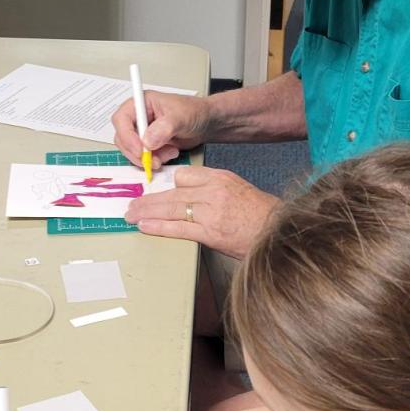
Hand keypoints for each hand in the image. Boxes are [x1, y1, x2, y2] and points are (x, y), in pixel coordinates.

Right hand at [111, 89, 210, 170]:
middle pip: (123, 138)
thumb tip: (147, 141)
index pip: (121, 119)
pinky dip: (155, 160)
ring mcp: (142, 132)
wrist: (205, 122)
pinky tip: (170, 153)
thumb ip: (164, 127)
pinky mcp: (149, 144)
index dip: (127, 136)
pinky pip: (143, 157)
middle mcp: (138, 117)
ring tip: (169, 153)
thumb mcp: (181, 116)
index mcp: (141, 103)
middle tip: (152, 161)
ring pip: (132, 151)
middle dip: (137, 152)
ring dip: (148, 158)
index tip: (140, 150)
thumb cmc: (194, 111)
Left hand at [125, 165, 277, 258]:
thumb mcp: (238, 191)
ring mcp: (211, 212)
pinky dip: (158, 227)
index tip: (158, 193)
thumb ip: (214, 191)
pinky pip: (177, 228)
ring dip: (147, 212)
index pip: (184, 176)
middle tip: (133, 204)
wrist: (278, 234)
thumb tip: (191, 200)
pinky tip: (145, 226)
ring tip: (131, 215)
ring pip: (170, 208)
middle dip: (149, 200)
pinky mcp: (210, 232)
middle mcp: (213, 192)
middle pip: (172, 192)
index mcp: (221, 178)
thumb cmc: (261, 216)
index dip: (170, 187)